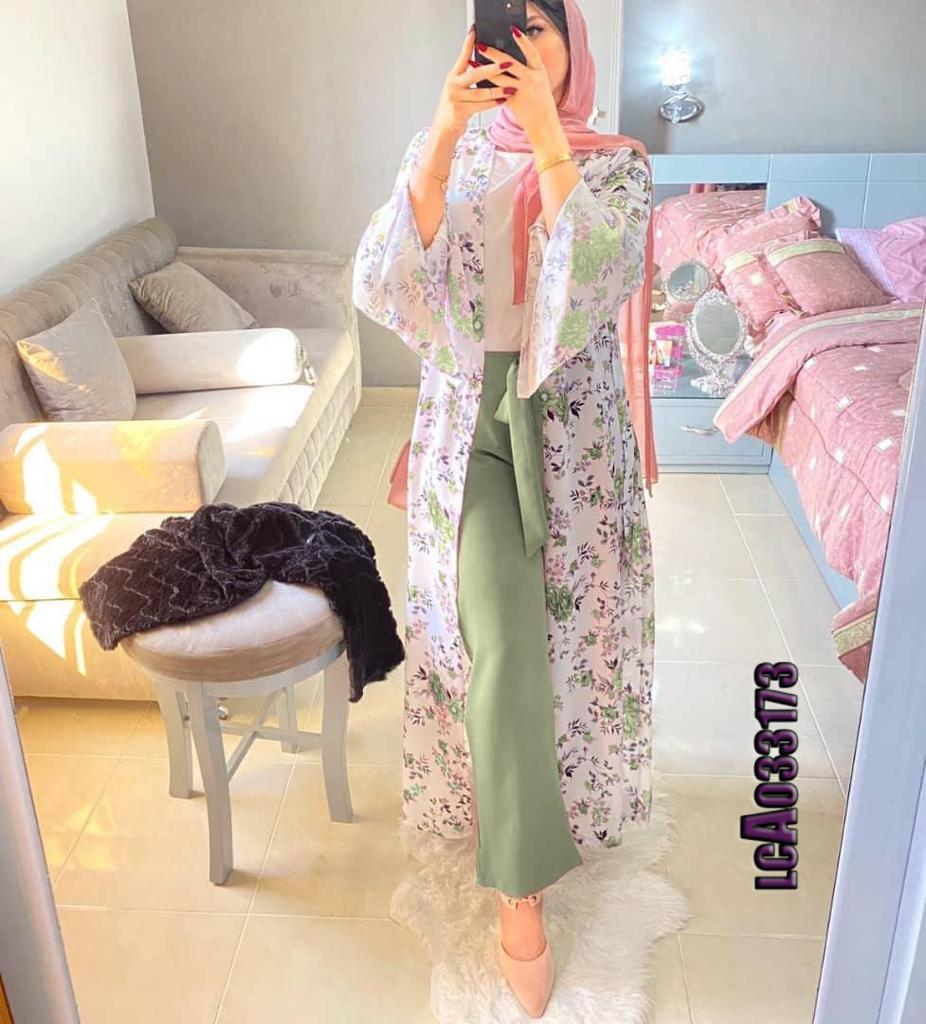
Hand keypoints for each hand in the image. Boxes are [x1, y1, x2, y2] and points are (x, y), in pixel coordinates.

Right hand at [431, 27, 519, 138]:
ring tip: (511, 87)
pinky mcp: (460, 111)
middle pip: (475, 73)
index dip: (468, 44)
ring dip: (498, 89)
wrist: (444, 128)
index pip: (462, 57)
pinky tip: (504, 99)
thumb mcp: (460, 89)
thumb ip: (470, 77)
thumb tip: (489, 66)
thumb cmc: (456, 107)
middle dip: (493, 68)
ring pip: (480, 92)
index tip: (475, 31)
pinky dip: (493, 103)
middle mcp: (453, 84)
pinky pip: (480, 106)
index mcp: (454, 76)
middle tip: (507, 62)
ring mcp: (456, 97)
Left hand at [475, 27, 561, 143]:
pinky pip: (497, 92)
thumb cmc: (542, 106)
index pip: (531, 52)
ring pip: (500, 78)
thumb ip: (528, 73)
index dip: (522, 41)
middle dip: (493, 53)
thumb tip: (510, 63)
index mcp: (540, 72)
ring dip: (484, 69)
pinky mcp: (514, 102)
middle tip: (481, 45)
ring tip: (472, 62)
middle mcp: (532, 79)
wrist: (545, 126)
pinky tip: (477, 81)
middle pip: (510, 63)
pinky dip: (487, 86)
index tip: (513, 30)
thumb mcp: (540, 84)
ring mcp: (522, 91)